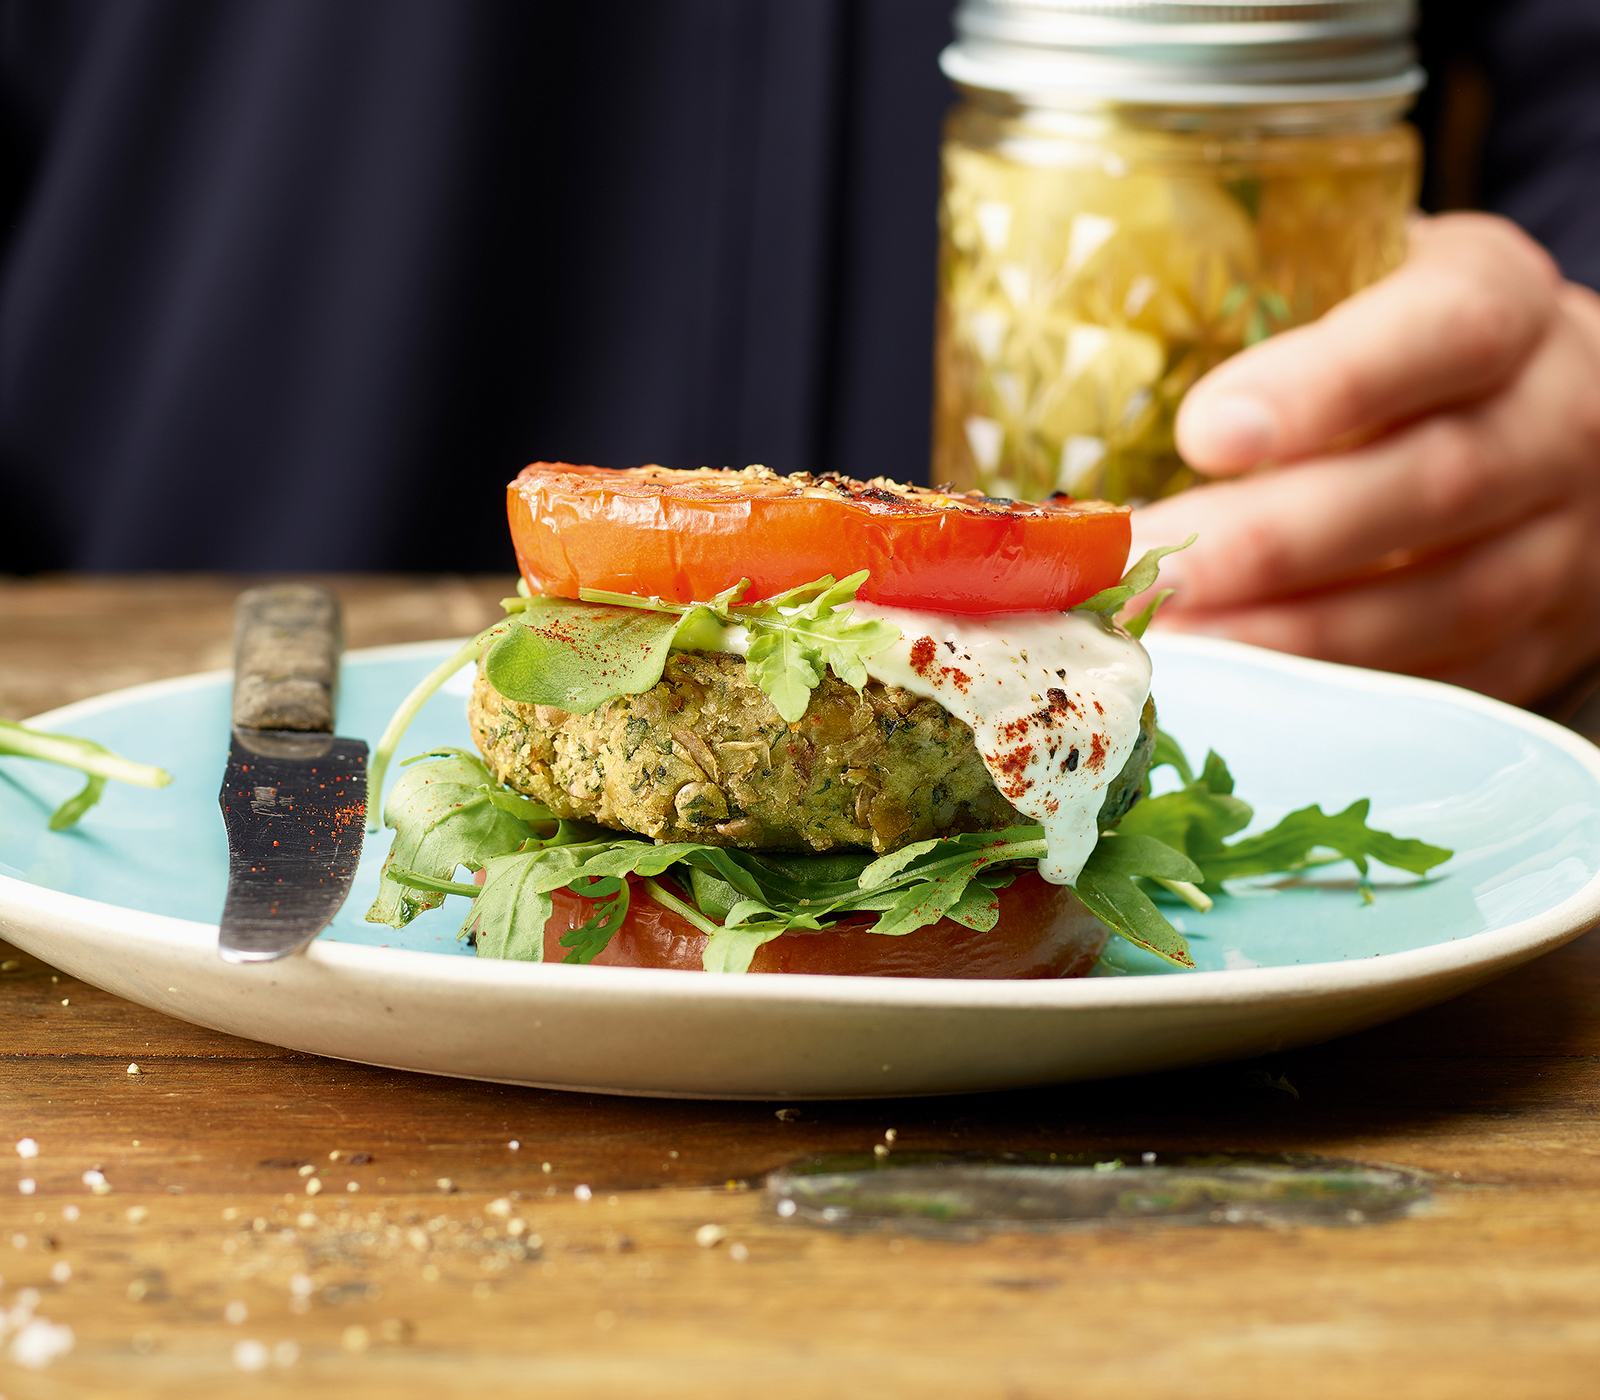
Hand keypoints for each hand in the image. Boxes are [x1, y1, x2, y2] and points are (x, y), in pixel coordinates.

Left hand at [1130, 213, 1599, 703]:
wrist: (1545, 415)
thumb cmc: (1392, 346)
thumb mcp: (1350, 287)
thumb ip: (1256, 314)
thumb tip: (1081, 374)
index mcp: (1498, 301)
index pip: (1441, 332)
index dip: (1328, 385)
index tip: (1203, 432)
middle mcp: (1554, 417)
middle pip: (1434, 483)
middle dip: (1276, 542)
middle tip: (1150, 574)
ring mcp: (1564, 539)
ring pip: (1446, 600)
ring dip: (1297, 636)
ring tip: (1177, 648)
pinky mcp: (1546, 636)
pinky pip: (1452, 676)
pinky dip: (1342, 693)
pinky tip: (1247, 695)